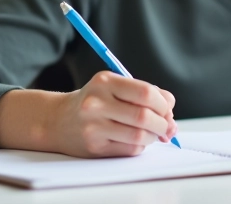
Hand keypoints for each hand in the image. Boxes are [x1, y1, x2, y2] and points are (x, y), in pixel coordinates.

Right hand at [53, 71, 177, 157]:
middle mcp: (96, 103)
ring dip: (153, 137)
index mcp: (105, 81)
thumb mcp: (115, 87)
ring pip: (139, 136)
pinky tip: (135, 140)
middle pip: (144, 117)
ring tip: (152, 133)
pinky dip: (140, 146)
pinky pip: (130, 149)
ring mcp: (93, 126)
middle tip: (165, 126)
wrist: (59, 120)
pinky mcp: (94, 147)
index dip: (163, 104)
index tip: (167, 109)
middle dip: (163, 124)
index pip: (146, 93)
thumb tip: (171, 118)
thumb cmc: (96, 102)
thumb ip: (146, 95)